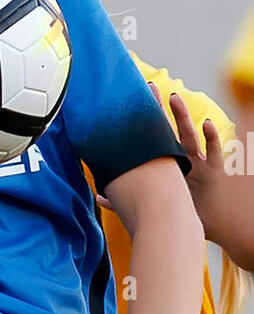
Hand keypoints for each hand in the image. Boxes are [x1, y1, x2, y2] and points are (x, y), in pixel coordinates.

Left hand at [94, 82, 223, 220]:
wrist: (196, 226)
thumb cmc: (174, 214)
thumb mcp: (149, 203)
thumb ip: (123, 199)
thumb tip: (98, 197)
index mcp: (167, 164)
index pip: (153, 137)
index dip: (143, 121)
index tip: (132, 101)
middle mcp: (182, 159)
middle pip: (169, 130)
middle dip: (160, 110)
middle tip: (150, 88)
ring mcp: (198, 162)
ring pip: (189, 135)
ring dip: (182, 117)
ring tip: (174, 99)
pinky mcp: (213, 171)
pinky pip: (214, 151)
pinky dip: (212, 137)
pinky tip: (208, 124)